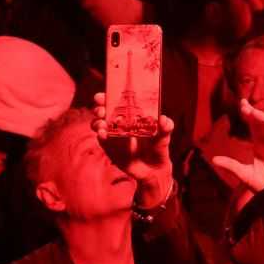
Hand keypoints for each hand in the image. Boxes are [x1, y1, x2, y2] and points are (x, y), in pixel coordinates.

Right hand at [91, 92, 175, 207]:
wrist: (154, 169)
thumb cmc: (158, 146)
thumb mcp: (164, 135)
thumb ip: (166, 127)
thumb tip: (163, 120)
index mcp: (131, 114)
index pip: (117, 101)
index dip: (108, 96)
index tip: (104, 94)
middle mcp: (119, 122)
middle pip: (104, 111)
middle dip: (99, 107)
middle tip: (101, 109)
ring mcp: (113, 135)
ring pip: (99, 125)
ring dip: (97, 122)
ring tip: (102, 124)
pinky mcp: (110, 148)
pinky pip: (102, 140)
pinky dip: (100, 136)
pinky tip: (102, 134)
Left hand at [209, 97, 263, 201]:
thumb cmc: (262, 186)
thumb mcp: (243, 174)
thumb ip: (231, 166)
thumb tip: (214, 159)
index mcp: (259, 145)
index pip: (254, 126)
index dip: (248, 114)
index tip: (242, 104)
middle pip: (262, 124)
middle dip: (254, 114)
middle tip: (245, 105)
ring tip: (254, 112)